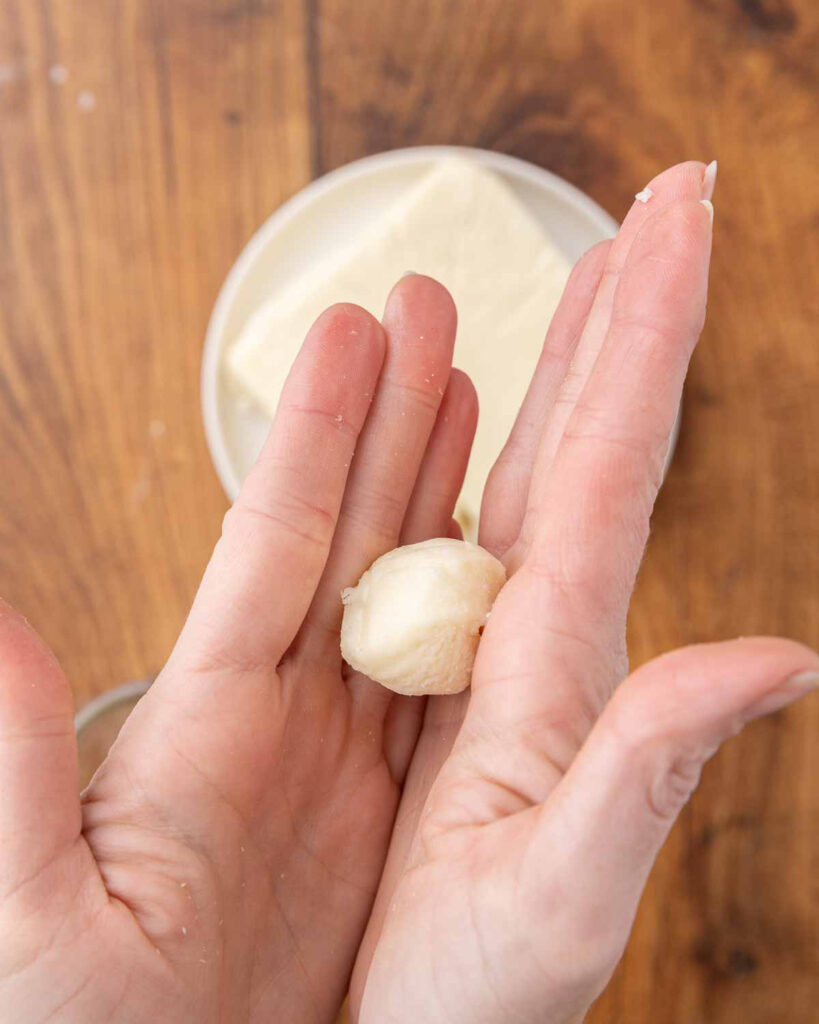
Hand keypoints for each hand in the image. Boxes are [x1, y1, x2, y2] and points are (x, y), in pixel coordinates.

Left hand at [0, 279, 478, 1020]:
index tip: (349, 333)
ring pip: (401, 576)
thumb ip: (13, 759)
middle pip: (348, 529)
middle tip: (423, 306)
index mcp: (205, 721)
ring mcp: (340, 745)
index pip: (270, 543)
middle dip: (388, 413)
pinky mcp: (387, 796)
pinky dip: (470, 585)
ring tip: (465, 374)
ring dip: (434, 471)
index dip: (313, 438)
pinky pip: (439, 669)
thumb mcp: (38, 908)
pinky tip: (493, 518)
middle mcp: (279, 707)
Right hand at [351, 162, 818, 1022]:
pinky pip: (468, 528)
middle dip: (633, 314)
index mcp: (566, 664)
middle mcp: (548, 634)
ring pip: (541, 467)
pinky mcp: (442, 668)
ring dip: (568, 358)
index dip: (650, 339)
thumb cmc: (467, 985)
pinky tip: (496, 400)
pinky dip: (486, 446)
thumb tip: (790, 653)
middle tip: (663, 200)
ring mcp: (495, 642)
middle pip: (598, 440)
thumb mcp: (561, 890)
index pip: (620, 467)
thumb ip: (653, 767)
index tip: (678, 220)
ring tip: (593, 263)